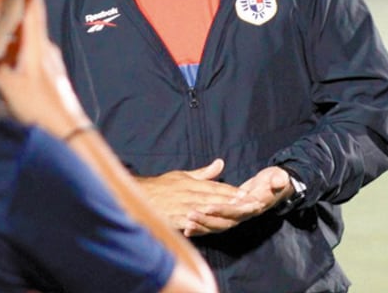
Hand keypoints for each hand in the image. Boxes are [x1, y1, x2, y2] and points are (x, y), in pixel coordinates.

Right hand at [0, 0, 89, 137]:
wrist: (68, 129)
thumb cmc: (42, 107)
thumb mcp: (10, 87)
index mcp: (37, 45)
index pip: (34, 7)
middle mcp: (45, 47)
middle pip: (29, 17)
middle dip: (16, 1)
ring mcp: (48, 59)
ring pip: (27, 35)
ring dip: (14, 25)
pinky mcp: (47, 71)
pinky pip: (28, 49)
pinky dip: (16, 43)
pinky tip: (5, 51)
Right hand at [135, 159, 250, 235]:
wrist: (139, 196)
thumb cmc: (162, 187)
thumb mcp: (182, 175)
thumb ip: (203, 173)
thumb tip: (221, 163)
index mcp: (191, 184)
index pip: (215, 187)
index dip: (230, 191)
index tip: (245, 193)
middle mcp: (188, 194)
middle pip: (213, 198)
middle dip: (231, 201)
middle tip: (248, 204)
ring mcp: (181, 207)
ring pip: (204, 209)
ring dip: (220, 211)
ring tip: (236, 214)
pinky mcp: (174, 219)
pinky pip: (189, 221)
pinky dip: (199, 222)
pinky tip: (209, 224)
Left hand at [182, 165, 294, 236]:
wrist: (275, 187)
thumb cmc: (275, 181)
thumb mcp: (279, 178)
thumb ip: (278, 180)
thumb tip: (278, 181)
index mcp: (254, 206)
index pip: (237, 211)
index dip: (222, 210)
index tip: (207, 207)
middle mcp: (244, 215)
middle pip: (224, 222)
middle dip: (207, 220)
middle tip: (190, 215)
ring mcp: (236, 217)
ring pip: (217, 226)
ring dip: (202, 225)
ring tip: (186, 222)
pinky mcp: (229, 216)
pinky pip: (214, 226)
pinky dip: (201, 229)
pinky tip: (187, 229)